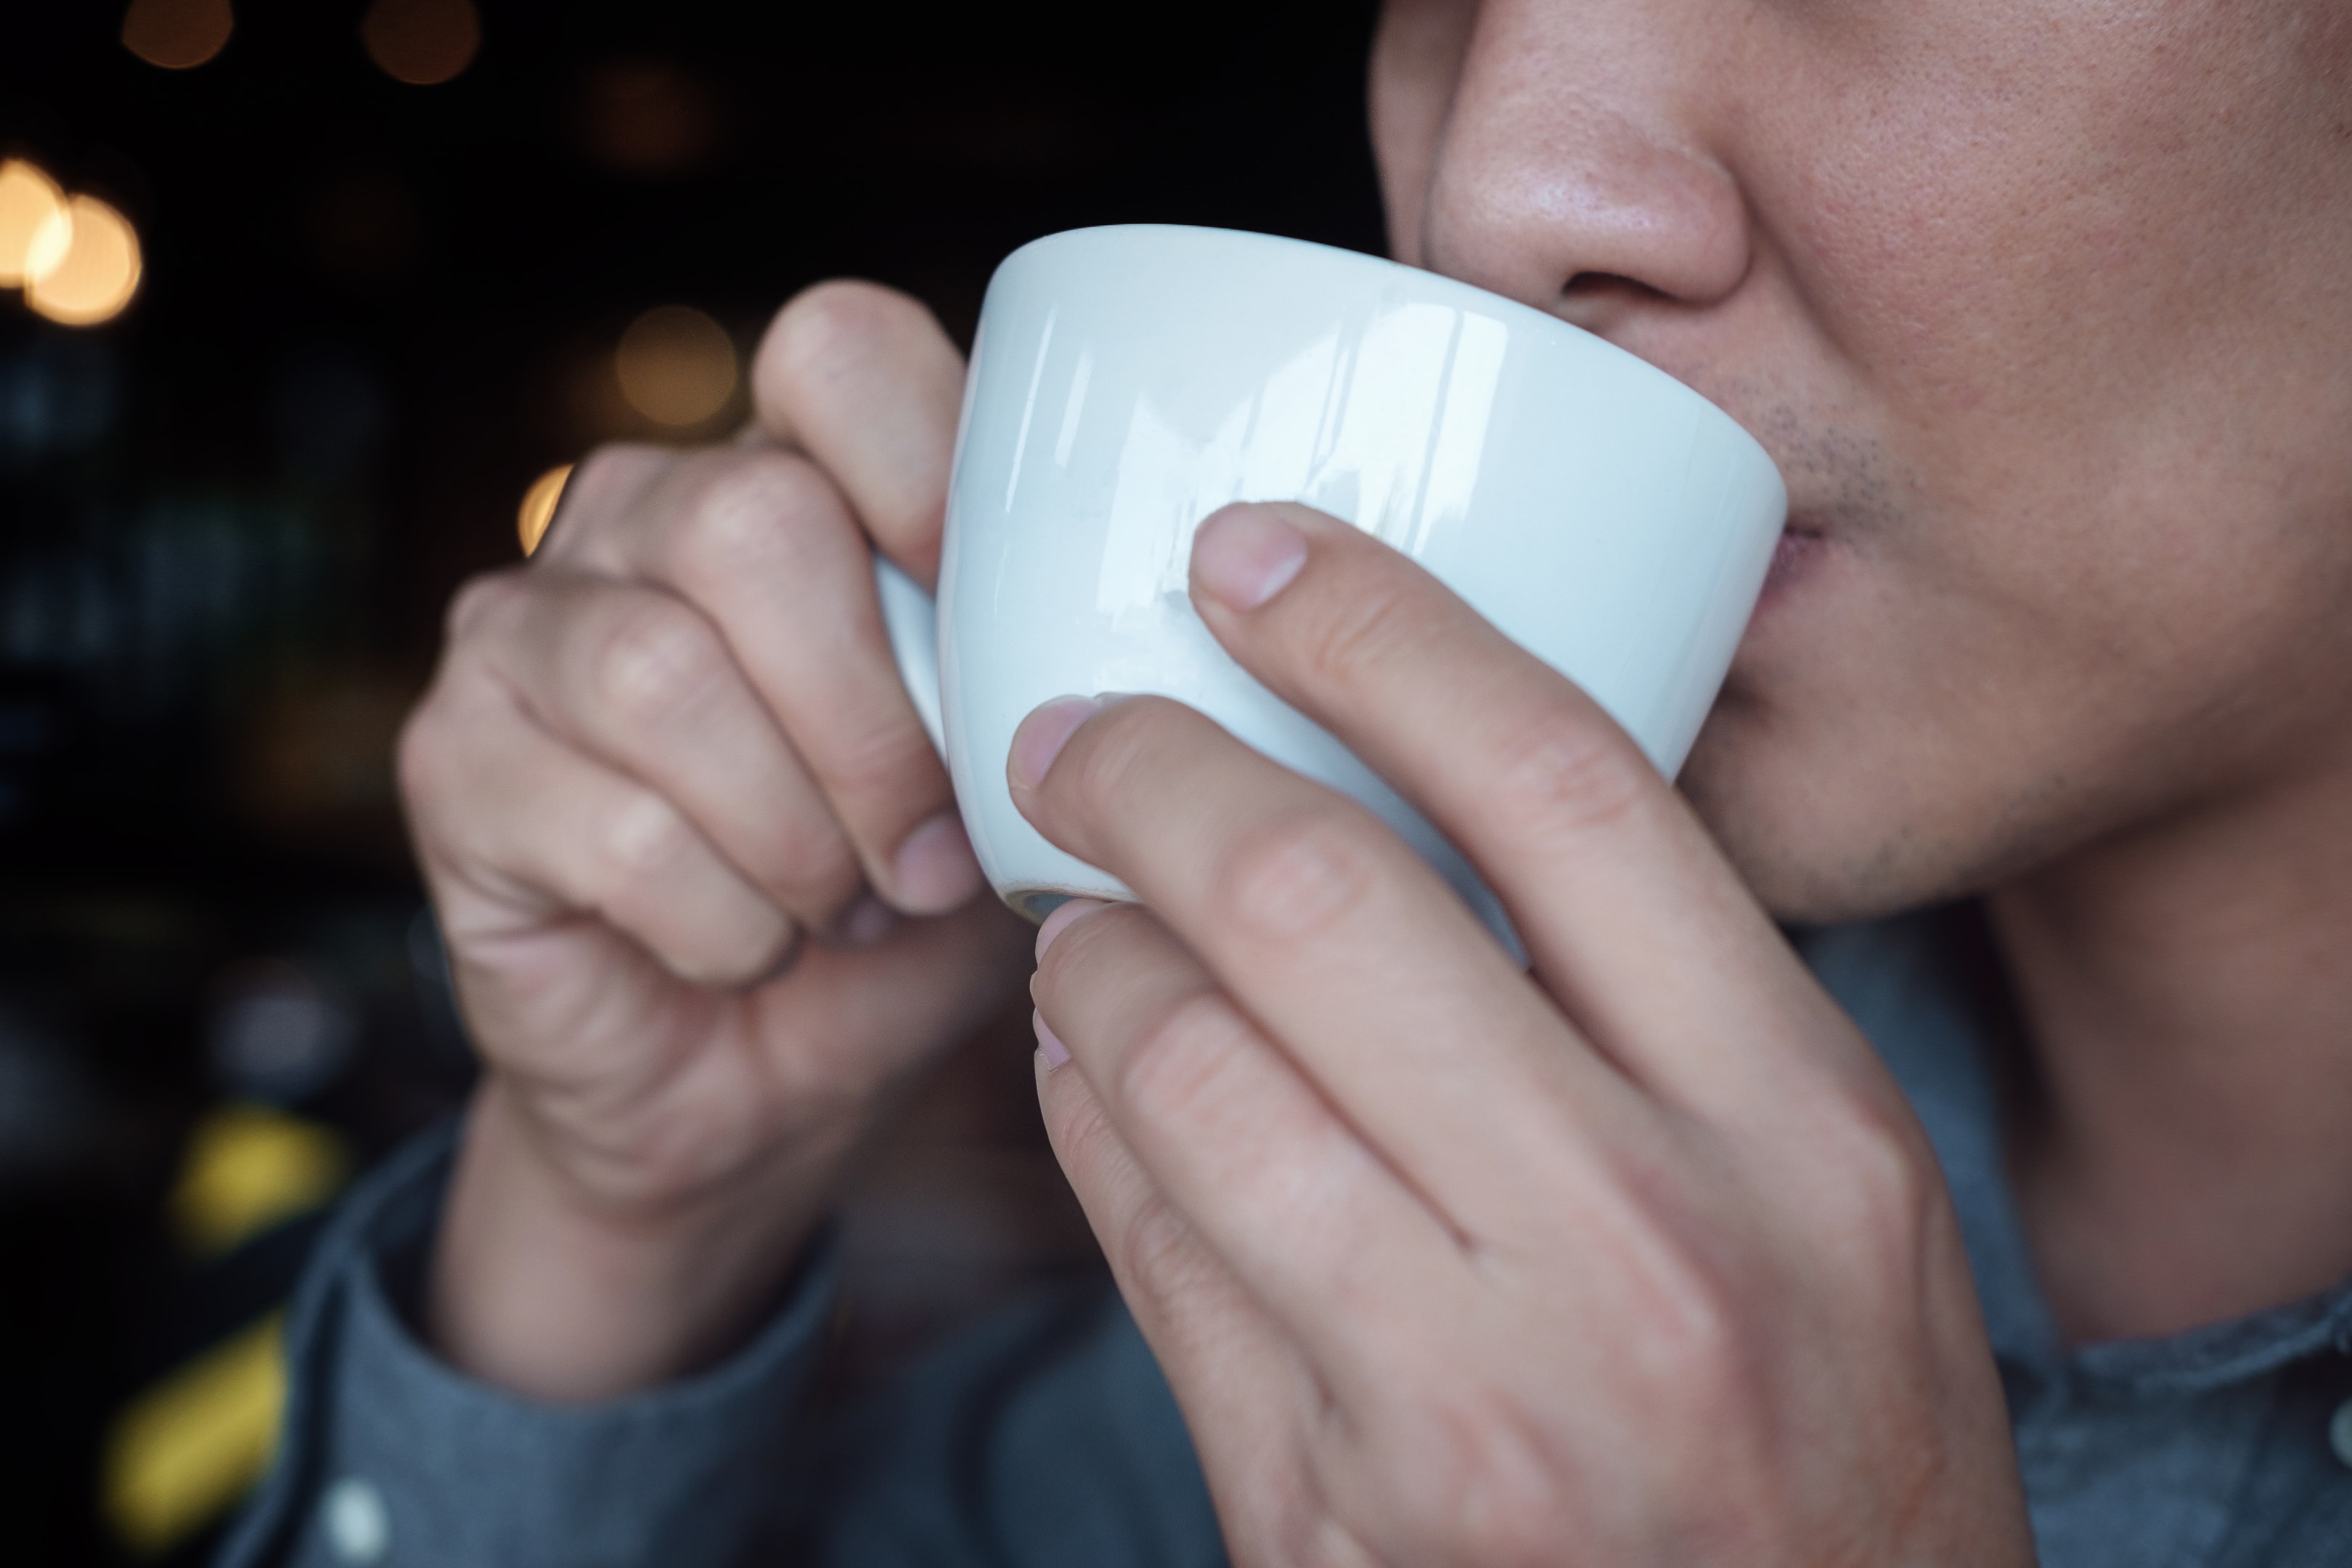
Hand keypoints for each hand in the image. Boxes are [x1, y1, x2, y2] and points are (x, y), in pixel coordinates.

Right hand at [398, 283, 1027, 1397]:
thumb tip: (1140, 645)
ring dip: (797, 835)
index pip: (839, 354)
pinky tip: (754, 951)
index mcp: (795, 476)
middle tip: (928, 860)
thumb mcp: (1009, 785)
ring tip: (841, 907)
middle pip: (751, 519)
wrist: (759, 1086)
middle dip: (874, 726)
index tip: (999, 634)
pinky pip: (611, 828)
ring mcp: (525, 627)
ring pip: (662, 674)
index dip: (930, 473)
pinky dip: (725, 924)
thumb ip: (1045, 684)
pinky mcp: (455, 764)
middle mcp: (642, 514)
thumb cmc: (898, 912)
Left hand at [1016, 503, 2032, 1564]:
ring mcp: (1463, 1403)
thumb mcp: (1835, 1195)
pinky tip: (1091, 1077)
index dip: (1377, 630)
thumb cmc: (1832, 1444)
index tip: (1256, 560)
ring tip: (1080, 922)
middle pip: (1319, 898)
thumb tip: (1407, 800)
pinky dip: (1084, 1123)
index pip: (1559, 784)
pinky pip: (1140, 1250)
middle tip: (1081, 734)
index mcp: (1803, 1129)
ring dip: (1085, 958)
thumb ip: (1668, 1003)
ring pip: (1178, 1070)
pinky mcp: (1315, 1512)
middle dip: (1149, 771)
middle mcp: (1640, 1254)